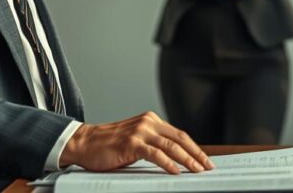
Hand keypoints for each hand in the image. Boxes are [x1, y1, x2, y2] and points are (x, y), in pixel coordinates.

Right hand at [60, 111, 213, 174]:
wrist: (84, 143)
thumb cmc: (108, 146)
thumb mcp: (135, 141)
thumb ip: (153, 144)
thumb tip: (175, 159)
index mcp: (150, 120)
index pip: (179, 134)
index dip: (194, 148)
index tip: (205, 160)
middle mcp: (147, 122)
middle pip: (179, 138)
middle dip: (196, 153)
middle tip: (208, 166)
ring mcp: (139, 131)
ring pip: (170, 145)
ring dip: (186, 159)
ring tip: (197, 170)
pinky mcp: (131, 143)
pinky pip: (154, 153)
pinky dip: (167, 162)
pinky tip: (176, 170)